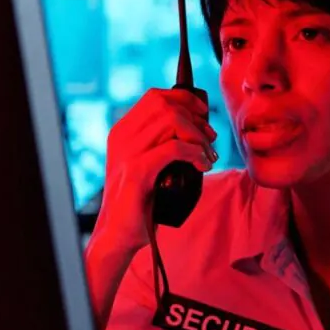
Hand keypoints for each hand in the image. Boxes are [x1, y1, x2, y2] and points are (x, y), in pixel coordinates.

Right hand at [94, 87, 217, 247]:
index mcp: (123, 131)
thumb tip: (199, 126)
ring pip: (172, 120)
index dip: (185, 99)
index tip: (203, 116)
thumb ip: (162, 143)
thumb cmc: (140, 201)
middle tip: (210, 140)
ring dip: (198, 137)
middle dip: (195, 118)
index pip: (155, 96)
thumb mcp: (149, 164)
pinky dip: (195, 154)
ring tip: (208, 155)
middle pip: (166, 104)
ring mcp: (127, 153)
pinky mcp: (136, 172)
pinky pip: (174, 149)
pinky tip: (202, 166)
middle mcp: (122, 137)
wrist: (118, 234)